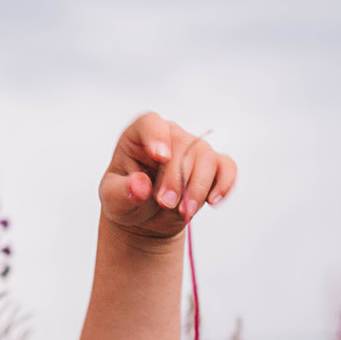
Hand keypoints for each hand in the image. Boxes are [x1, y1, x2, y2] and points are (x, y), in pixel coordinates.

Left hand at [98, 113, 235, 242]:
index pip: (151, 122)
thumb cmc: (127, 199)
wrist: (145, 217)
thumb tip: (140, 186)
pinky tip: (213, 202)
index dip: (157, 136)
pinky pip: (227, 168)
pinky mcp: (213, 167)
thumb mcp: (114, 199)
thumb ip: (123, 192)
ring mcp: (194, 149)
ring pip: (206, 158)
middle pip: (182, 145)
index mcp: (140, 135)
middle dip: (176, 178)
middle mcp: (170, 136)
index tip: (160, 157)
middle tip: (165, 203)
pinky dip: (224, 185)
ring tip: (183, 212)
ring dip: (197, 188)